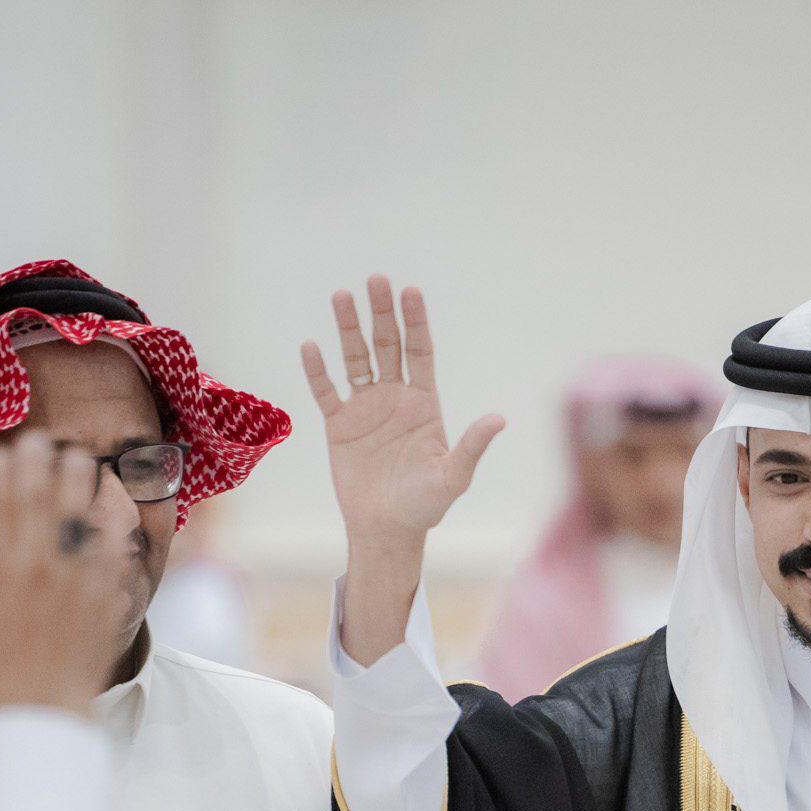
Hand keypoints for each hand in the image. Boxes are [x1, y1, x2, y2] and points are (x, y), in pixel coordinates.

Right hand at [0, 433, 127, 714]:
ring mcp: (75, 582)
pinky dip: (112, 529)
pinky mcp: (104, 601)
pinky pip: (113, 556)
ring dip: (80, 484)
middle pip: (40, 501)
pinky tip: (112, 511)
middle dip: (41, 463)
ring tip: (81, 460)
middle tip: (44, 439)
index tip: (5, 451)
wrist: (39, 717)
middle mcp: (36, 568)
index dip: (2, 472)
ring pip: (79, 519)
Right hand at [302, 275, 504, 665]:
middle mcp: (395, 398)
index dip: (415, 323)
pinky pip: (327, 391)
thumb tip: (499, 419)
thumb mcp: (452, 477)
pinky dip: (318, 371)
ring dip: (348, 329)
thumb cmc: (425, 506)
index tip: (410, 292)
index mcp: (424, 403)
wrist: (387, 531)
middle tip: (376, 280)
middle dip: (382, 314)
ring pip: (356, 359)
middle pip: (388, 345)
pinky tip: (311, 346)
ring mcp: (365, 408)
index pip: (420, 352)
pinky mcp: (339, 425)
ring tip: (341, 296)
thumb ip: (471, 446)